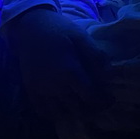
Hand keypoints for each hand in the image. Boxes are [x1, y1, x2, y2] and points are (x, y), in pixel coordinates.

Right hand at [5, 8, 112, 125]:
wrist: (29, 24)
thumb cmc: (58, 28)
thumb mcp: (81, 36)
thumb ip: (97, 56)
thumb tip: (109, 76)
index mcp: (70, 72)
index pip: (92, 98)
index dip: (104, 101)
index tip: (110, 98)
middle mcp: (55, 86)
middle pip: (79, 109)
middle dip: (92, 108)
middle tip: (97, 100)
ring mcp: (41, 89)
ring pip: (61, 114)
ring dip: (74, 112)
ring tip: (81, 103)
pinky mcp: (30, 89)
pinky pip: (43, 111)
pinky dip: (54, 113)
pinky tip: (61, 105)